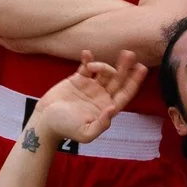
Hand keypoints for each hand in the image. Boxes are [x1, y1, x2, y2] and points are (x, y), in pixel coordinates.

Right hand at [26, 51, 146, 146]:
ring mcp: (91, 86)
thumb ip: (101, 124)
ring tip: (92, 66)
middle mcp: (102, 96)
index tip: (142, 68)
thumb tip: (113, 109)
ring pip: (103, 71)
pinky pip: (85, 66)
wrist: (44, 121)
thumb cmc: (65, 129)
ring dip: (103, 64)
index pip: (125, 93)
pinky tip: (86, 53)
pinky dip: (87, 59)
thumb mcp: (85, 133)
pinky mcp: (78, 79)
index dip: (135, 81)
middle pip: (118, 79)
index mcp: (107, 108)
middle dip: (125, 67)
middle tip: (129, 54)